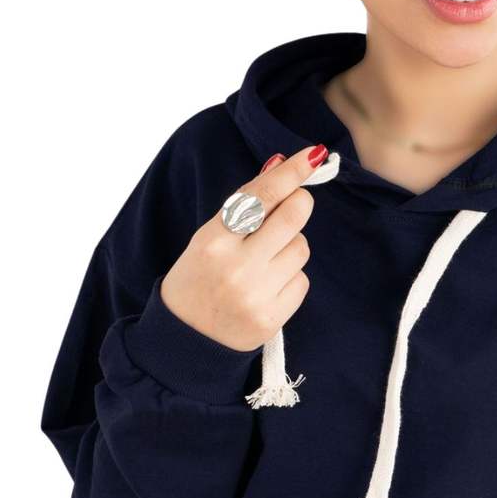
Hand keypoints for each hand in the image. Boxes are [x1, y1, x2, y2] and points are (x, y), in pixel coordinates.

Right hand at [160, 144, 327, 351]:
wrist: (184, 341)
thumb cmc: (196, 280)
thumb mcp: (207, 239)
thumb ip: (243, 207)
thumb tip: (279, 165)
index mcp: (212, 242)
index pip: (260, 197)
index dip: (290, 173)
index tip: (312, 156)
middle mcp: (236, 267)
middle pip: (293, 218)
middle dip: (299, 204)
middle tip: (293, 205)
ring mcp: (256, 295)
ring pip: (301, 248)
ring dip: (291, 247)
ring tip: (265, 262)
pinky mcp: (272, 319)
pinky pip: (301, 281)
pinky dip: (290, 278)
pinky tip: (268, 288)